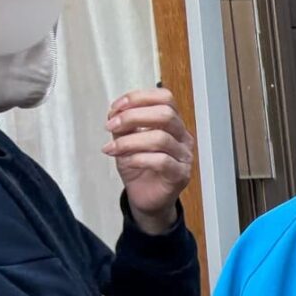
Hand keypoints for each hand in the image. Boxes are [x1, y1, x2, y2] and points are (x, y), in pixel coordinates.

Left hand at [105, 88, 193, 234]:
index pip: (165, 98)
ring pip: (161, 138)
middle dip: (133, 117)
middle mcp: (182, 137)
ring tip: (112, 148)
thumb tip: (115, 112)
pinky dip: (138, 159)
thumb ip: (123, 124)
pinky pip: (162, 161)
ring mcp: (184, 156)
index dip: (140, 98)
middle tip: (111, 126)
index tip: (116, 107)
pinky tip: (127, 162)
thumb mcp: (125, 139)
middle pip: (166, 114)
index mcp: (172, 124)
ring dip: (130, 141)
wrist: (145, 197)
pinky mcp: (181, 175)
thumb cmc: (139, 167)